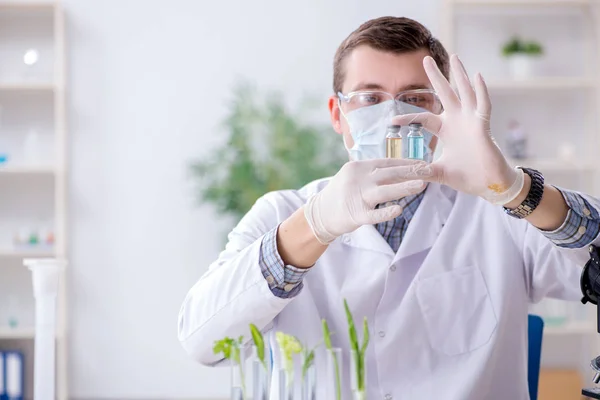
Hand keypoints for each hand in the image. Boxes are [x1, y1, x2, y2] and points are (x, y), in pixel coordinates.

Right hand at [303, 158, 434, 243]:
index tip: (423, 164)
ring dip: (404, 187)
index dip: (407, 163)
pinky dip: (385, 212)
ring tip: (421, 185)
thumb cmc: (341, 194)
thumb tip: (400, 169)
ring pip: (384, 191)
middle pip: (388, 174)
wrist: (320, 213)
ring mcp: (357, 197)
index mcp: (358, 167)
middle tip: (429, 171)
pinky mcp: (355, 214)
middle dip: (410, 172)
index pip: (387, 162)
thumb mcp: (354, 177)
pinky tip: (398, 210)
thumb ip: (373, 173)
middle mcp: (358, 179)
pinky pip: (373, 214)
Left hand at [393, 54, 522, 204]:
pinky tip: (477, 76)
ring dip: (460, 74)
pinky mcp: (483, 126)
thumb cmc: (467, 176)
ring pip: (465, 92)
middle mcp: (458, 120)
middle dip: (435, 76)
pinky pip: (483, 105)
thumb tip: (400, 177)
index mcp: (446, 129)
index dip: (408, 118)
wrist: (489, 185)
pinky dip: (481, 91)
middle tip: (425, 58)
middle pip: (445, 93)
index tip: (391, 122)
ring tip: (454, 56)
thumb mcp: (438, 173)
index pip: (424, 117)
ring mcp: (472, 121)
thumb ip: (421, 171)